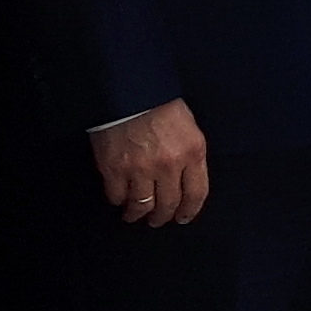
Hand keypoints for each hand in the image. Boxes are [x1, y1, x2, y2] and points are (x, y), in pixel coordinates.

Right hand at [92, 98, 209, 226]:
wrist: (128, 90)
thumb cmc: (160, 103)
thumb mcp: (188, 126)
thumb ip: (189, 153)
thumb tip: (186, 178)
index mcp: (192, 152)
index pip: (196, 194)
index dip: (190, 211)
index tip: (183, 218)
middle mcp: (168, 166)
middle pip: (168, 205)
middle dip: (163, 217)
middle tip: (157, 220)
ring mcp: (139, 169)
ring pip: (141, 205)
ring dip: (138, 214)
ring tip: (134, 215)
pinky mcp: (113, 169)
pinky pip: (117, 196)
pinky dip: (118, 200)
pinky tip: (119, 198)